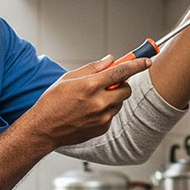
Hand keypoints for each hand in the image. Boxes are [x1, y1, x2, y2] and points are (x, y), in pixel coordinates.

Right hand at [19, 55, 150, 150]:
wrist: (43, 129)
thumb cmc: (52, 102)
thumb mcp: (68, 79)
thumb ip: (92, 68)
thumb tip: (110, 59)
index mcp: (90, 86)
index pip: (121, 71)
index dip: (137, 65)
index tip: (146, 61)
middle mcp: (99, 102)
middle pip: (126, 89)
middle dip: (122, 84)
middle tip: (111, 82)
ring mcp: (102, 118)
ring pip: (119, 103)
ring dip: (112, 98)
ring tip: (91, 100)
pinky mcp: (102, 129)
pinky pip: (111, 116)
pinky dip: (105, 111)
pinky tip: (87, 113)